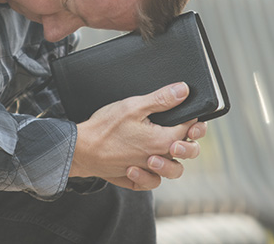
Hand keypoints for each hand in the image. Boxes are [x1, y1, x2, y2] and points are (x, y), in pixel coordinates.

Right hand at [69, 82, 206, 190]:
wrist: (81, 149)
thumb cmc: (104, 127)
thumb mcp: (133, 106)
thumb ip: (161, 99)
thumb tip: (183, 91)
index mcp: (162, 141)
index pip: (189, 129)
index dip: (193, 119)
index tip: (188, 111)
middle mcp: (158, 159)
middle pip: (187, 152)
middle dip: (190, 140)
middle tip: (182, 130)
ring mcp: (146, 171)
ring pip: (173, 171)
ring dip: (173, 159)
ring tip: (165, 149)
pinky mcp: (133, 180)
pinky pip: (152, 182)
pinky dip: (152, 175)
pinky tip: (145, 163)